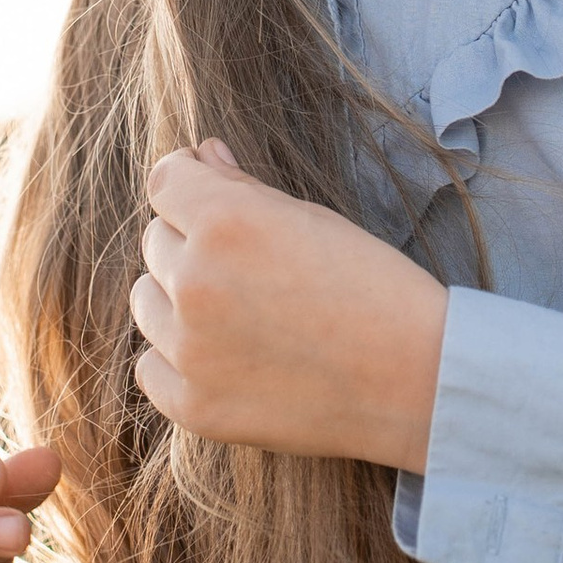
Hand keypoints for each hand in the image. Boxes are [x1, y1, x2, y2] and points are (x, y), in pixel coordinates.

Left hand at [130, 141, 446, 469]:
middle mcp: (196, 281)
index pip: (164, 182)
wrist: (417, 380)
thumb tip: (202, 156)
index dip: (189, 184)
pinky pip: (149, 366)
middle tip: (249, 267)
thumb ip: (243, 186)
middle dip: (190, 243)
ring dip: (177, 299)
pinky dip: (176, 359)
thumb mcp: (313, 219)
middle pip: (155, 241)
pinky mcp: (193, 405)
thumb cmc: (374, 289)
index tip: (209, 197)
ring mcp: (189, 349)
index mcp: (226, 222)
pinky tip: (225, 357)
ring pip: (145, 301)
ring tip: (240, 313)